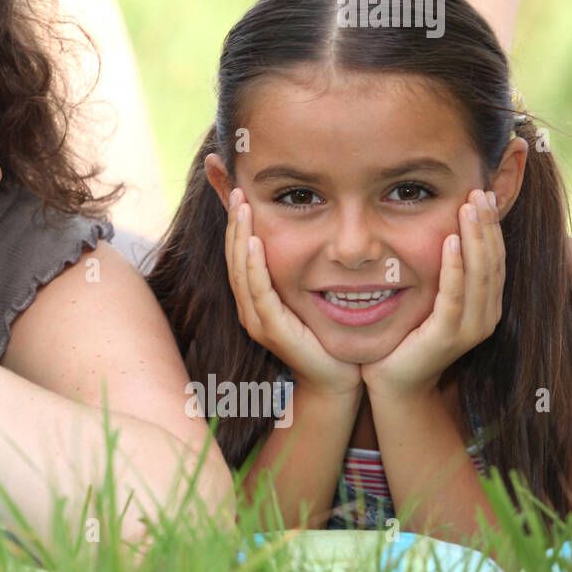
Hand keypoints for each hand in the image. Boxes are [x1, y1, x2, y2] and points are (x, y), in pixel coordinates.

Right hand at [226, 187, 361, 394]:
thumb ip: (308, 269)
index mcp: (255, 299)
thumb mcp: (314, 296)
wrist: (338, 381)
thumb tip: (317, 236)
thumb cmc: (330, 338)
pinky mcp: (270, 329)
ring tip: (242, 207)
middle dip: (234, 221)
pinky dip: (253, 265)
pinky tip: (255, 241)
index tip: (239, 191)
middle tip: (236, 189)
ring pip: (240, 269)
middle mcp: (249, 308)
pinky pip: (257, 291)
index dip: (236, 223)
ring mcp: (256, 320)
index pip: (239, 253)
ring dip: (239, 236)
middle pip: (233, 256)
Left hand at [362, 189, 503, 398]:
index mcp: (483, 306)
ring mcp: (469, 328)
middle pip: (492, 261)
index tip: (483, 194)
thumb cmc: (405, 338)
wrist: (393, 384)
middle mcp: (485, 316)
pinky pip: (454, 294)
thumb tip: (437, 233)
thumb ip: (439, 274)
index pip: (494, 259)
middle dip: (487, 224)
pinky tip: (452, 241)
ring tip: (471, 206)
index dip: (491, 227)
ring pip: (479, 274)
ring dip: (476, 237)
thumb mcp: (427, 299)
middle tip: (480, 191)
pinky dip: (454, 266)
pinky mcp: (448, 336)